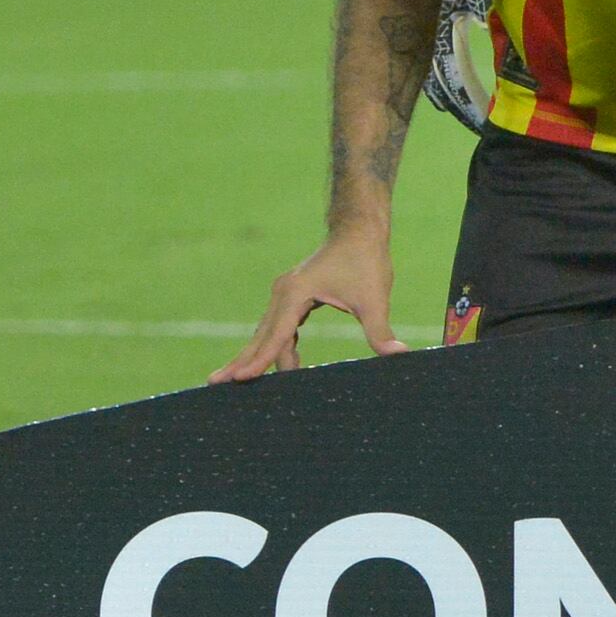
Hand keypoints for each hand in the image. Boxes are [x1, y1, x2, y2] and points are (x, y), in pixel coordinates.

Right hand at [219, 232, 396, 379]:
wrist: (359, 232)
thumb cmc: (366, 262)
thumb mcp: (374, 299)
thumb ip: (380, 330)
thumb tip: (399, 355)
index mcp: (295, 293)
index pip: (276, 335)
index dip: (260, 359)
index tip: (240, 378)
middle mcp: (282, 293)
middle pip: (261, 335)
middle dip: (242, 361)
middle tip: (217, 384)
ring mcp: (284, 294)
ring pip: (267, 332)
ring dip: (254, 355)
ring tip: (234, 380)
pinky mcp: (292, 296)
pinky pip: (278, 327)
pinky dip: (274, 345)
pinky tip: (271, 364)